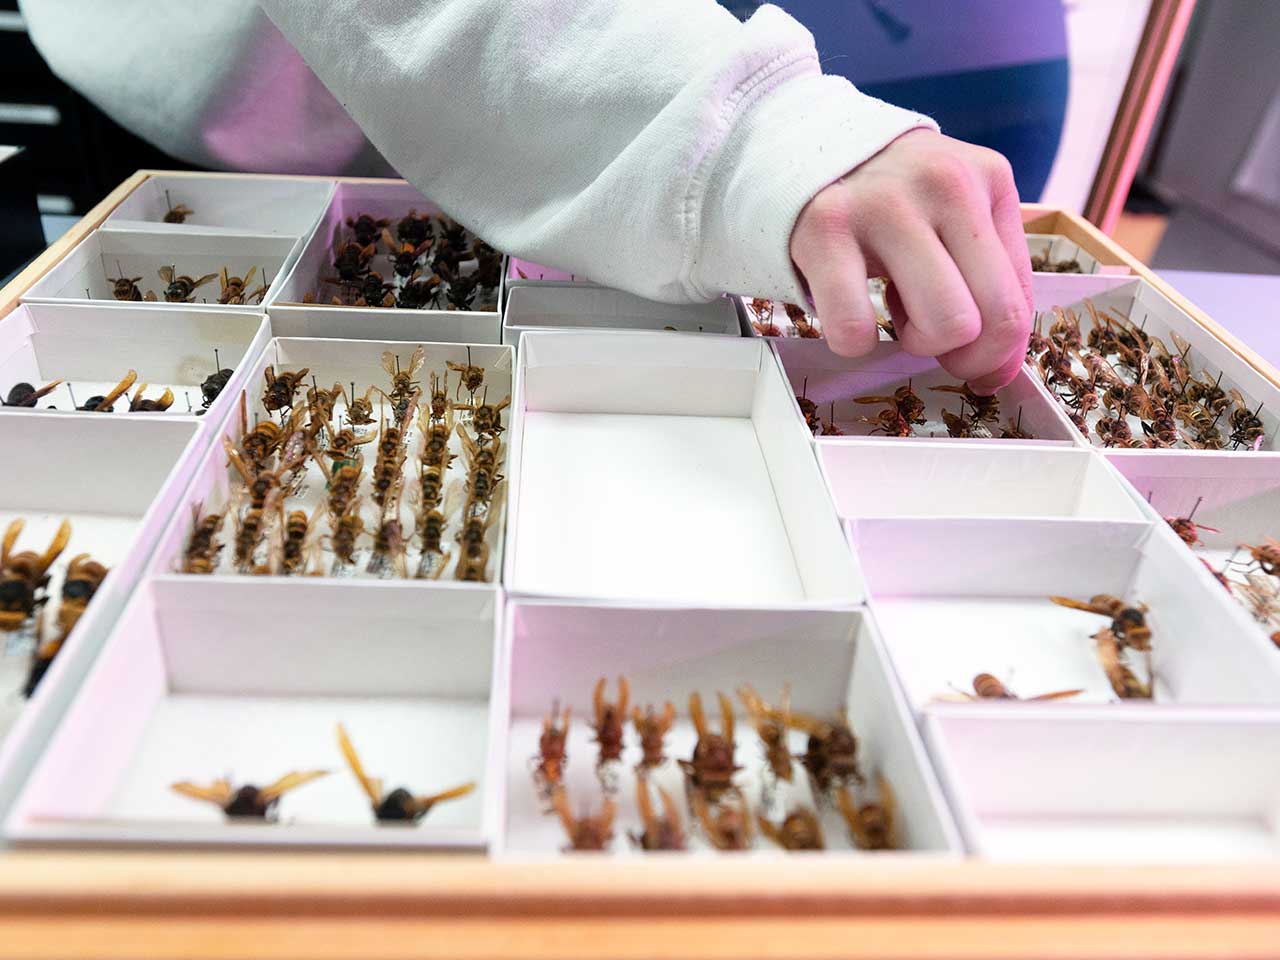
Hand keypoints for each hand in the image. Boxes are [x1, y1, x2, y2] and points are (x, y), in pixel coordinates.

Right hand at [789, 129, 1032, 393]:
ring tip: (890, 311)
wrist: (797, 147)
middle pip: (991, 319)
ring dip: (913, 343)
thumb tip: (995, 374)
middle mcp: (945, 182)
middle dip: (959, 352)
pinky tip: (845, 307)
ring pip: (943, 326)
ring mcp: (885, 203)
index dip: (995, 351)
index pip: (1019, 299)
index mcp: (988, 178)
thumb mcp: (951, 217)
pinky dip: (851, 340)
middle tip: (924, 333)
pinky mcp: (825, 228)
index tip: (967, 358)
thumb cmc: (885, 198)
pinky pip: (855, 329)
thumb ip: (986, 283)